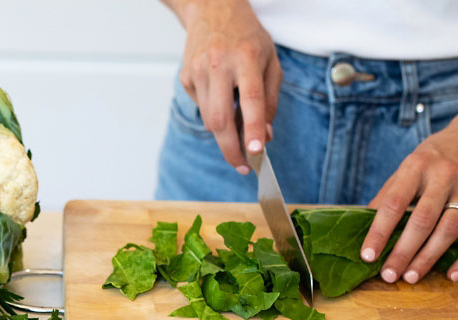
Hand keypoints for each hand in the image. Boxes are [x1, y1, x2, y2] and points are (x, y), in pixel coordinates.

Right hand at [179, 0, 281, 171]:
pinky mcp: (186, 77)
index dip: (253, 129)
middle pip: (221, 120)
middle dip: (231, 149)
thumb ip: (271, 100)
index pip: (251, 100)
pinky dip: (214, 114)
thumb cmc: (247, 38)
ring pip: (210, 120)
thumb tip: (265, 136)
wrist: (213, 8)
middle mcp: (219, 64)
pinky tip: (221, 98)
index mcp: (246, 57)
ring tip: (238, 134)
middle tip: (243, 167)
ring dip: (224, 135)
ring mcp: (198, 71)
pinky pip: (202, 109)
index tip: (255, 152)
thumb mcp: (270, 62)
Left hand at [360, 100, 457, 283]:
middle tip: (388, 275)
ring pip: (449, 230)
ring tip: (411, 277)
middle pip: (422, 221)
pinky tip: (452, 276)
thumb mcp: (410, 164)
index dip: (379, 232)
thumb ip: (389, 193)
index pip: (395, 203)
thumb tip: (364, 225)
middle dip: (403, 252)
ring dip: (429, 258)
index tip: (367, 256)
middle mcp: (445, 176)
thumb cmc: (439, 155)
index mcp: (418, 165)